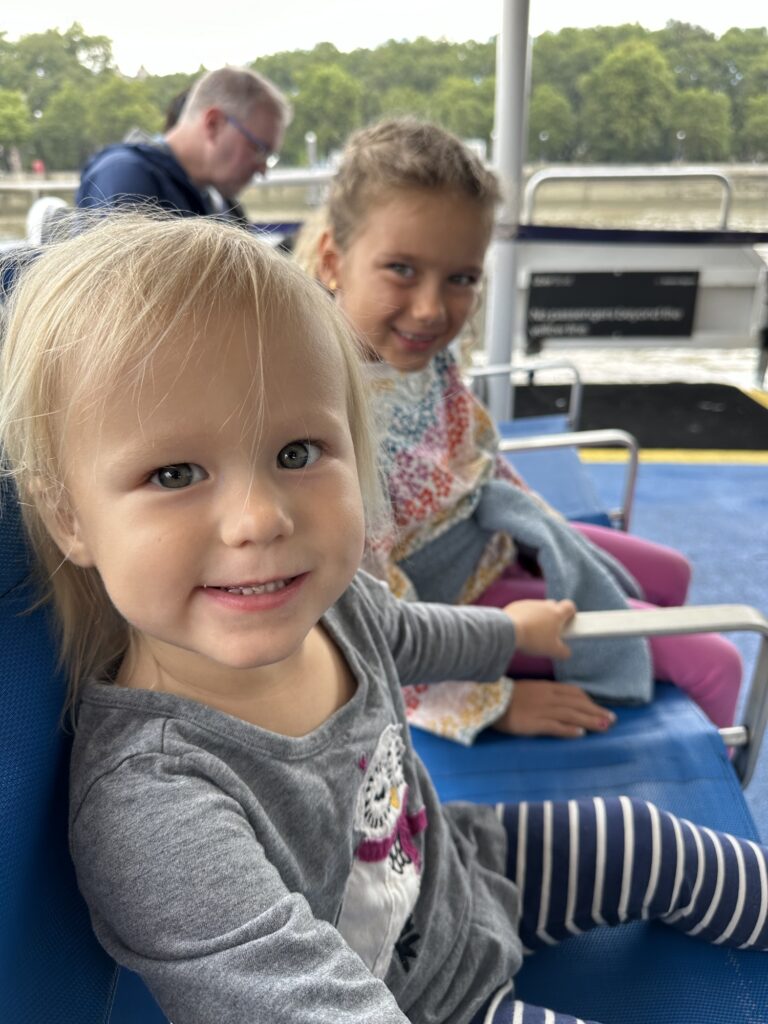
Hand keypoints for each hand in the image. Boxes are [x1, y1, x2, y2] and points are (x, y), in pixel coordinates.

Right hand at [493, 679, 616, 737]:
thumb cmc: (508, 696)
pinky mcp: (534, 723)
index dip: (589, 700)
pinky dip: (569, 730)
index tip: (599, 707)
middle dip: (596, 711)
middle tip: (612, 719)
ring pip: (571, 715)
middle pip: (577, 704)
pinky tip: (580, 734)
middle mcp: (548, 697)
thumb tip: (563, 702)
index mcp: (547, 688)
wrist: (489, 700)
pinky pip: (555, 727)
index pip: (574, 692)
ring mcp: (542, 710)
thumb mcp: (530, 689)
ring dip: (590, 721)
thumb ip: (547, 694)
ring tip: (604, 727)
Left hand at [503, 598, 574, 658]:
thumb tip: (566, 653)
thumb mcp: (553, 651)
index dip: (571, 613)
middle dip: (554, 617)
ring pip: (539, 609)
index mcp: (556, 613)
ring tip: (533, 634)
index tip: (569, 622)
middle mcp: (544, 605)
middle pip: (554, 606)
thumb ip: (564, 652)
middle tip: (551, 632)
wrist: (507, 631)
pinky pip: (525, 611)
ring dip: (539, 619)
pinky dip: (526, 619)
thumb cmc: (533, 639)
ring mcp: (530, 604)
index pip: (570, 606)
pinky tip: (521, 631)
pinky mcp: (516, 606)